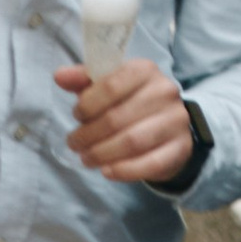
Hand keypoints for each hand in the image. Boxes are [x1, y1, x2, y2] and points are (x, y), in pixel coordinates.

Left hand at [57, 58, 195, 187]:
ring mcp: (176, 121)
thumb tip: (59, 76)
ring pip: (132, 142)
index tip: (76, 116)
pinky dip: (124, 170)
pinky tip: (107, 171)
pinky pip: (150, 163)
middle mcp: (165, 92)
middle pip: (117, 117)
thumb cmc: (132, 102)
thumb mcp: (109, 86)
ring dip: (102, 154)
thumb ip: (84, 80)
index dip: (88, 104)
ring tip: (86, 158)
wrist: (169, 126)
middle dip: (89, 134)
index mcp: (145, 70)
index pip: (111, 85)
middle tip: (75, 144)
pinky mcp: (181, 148)